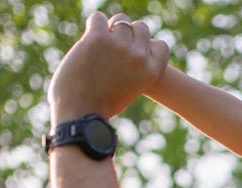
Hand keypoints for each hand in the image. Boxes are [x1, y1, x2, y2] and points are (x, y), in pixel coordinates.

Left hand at [47, 12, 168, 123]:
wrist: (80, 114)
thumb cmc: (101, 107)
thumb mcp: (130, 90)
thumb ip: (134, 70)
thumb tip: (128, 48)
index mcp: (151, 71)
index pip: (160, 45)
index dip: (146, 46)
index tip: (132, 54)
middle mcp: (139, 56)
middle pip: (140, 28)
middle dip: (127, 34)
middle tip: (111, 49)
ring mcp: (119, 45)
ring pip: (120, 21)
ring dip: (110, 28)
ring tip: (98, 44)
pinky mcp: (97, 38)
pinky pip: (98, 18)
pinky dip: (93, 25)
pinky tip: (87, 40)